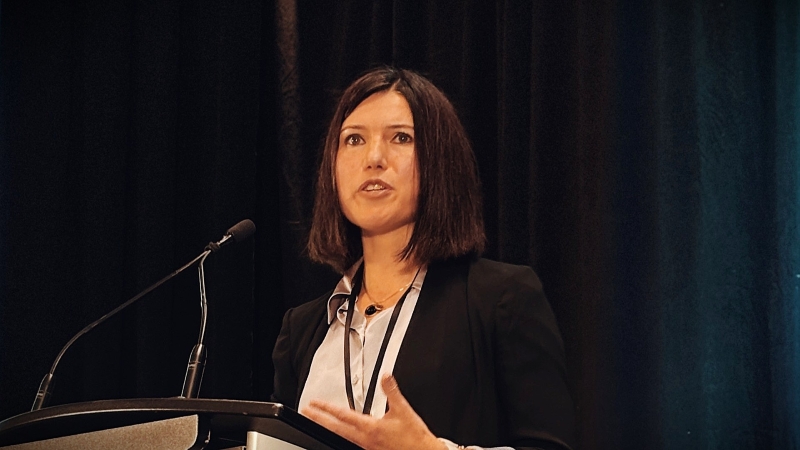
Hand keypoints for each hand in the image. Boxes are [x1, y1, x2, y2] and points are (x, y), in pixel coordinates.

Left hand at [301, 374, 446, 449]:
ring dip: (329, 427)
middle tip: (307, 412)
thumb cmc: (414, 437)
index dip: (327, 408)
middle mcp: (365, 439)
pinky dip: (342, 436)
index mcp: (370, 428)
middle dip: (319, 419)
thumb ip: (392, 391)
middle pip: (336, 428)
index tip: (315, 403)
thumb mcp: (403, 409)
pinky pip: (351, 442)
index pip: (343, 415)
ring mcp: (367, 447)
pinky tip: (341, 433)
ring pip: (342, 436)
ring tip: (320, 421)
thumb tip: (385, 377)